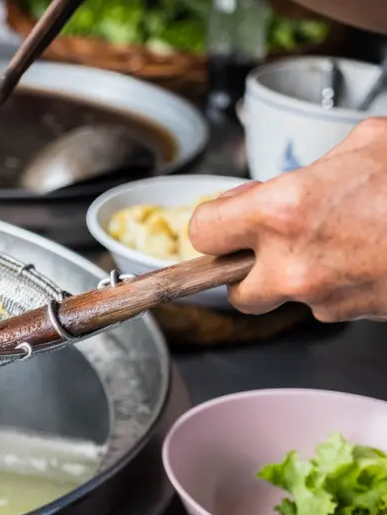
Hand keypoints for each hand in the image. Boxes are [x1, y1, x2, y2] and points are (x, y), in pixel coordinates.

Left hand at [188, 118, 386, 321]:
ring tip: (334, 243)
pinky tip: (365, 254)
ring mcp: (324, 296)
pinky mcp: (354, 315)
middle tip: (270, 244)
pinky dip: (336, 285)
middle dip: (246, 270)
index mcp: (284, 211)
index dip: (214, 224)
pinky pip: (326, 305)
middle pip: (233, 291)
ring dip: (294, 278)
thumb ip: (305, 171)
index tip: (227, 217)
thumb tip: (272, 189)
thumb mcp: (365, 145)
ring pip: (283, 300)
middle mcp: (293, 263)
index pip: (203, 233)